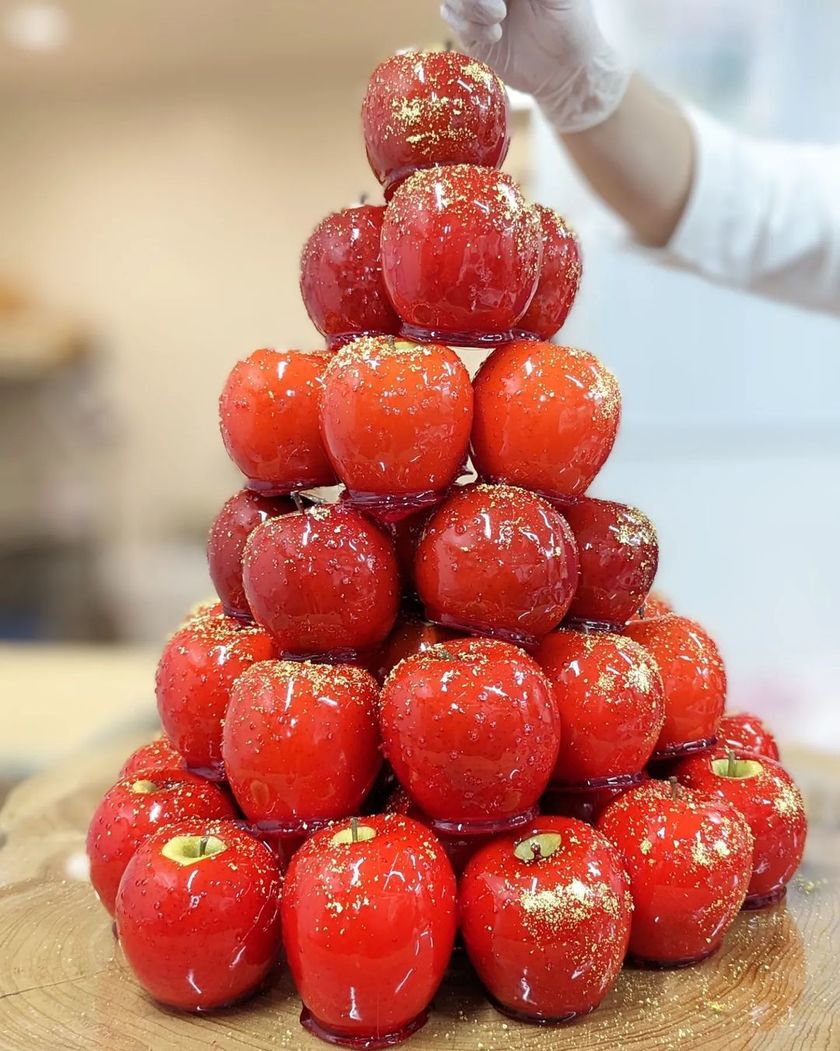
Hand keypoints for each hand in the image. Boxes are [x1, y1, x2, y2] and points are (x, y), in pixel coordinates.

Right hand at [440, 0, 628, 132]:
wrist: (565, 72)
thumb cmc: (570, 25)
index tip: (503, 1)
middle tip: (498, 9)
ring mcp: (479, 7)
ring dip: (470, 5)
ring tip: (498, 18)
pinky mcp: (472, 33)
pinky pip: (451, 18)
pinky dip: (467, 24)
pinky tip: (494, 36)